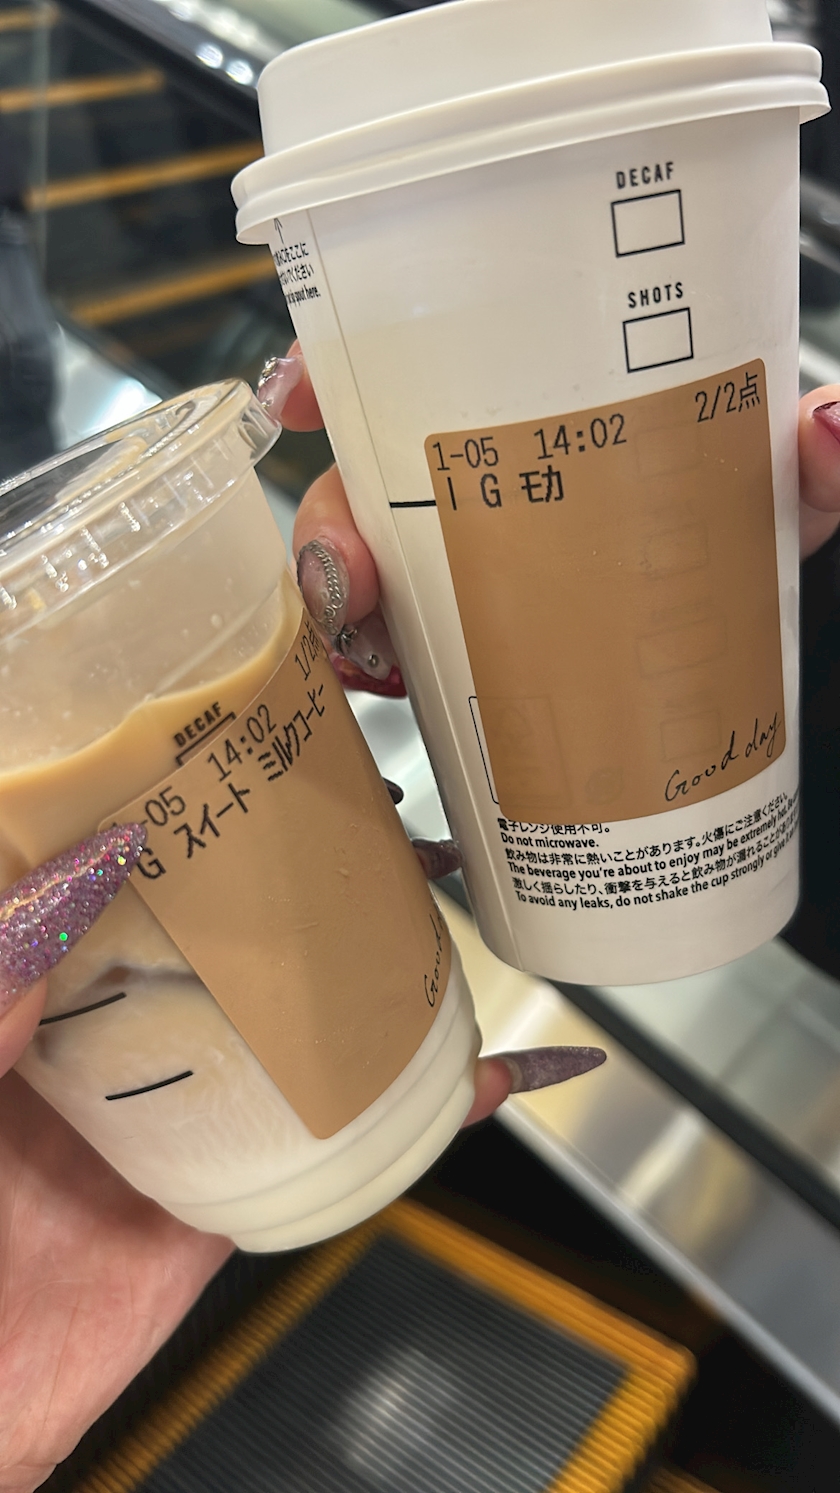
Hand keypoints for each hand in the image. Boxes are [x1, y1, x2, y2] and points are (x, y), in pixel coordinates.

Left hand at [0, 834, 599, 1488]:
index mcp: (45, 988)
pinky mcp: (231, 1196)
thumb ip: (5, 968)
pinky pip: (341, 1142)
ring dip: (381, 972)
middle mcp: (117, 1039)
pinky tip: (486, 1077)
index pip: (134, 871)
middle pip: (238, 935)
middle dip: (319, 877)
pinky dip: (427, 1110)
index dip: (204, 806)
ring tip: (443, 914)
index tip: (268, 753)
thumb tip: (87, 855)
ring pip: (300, 1024)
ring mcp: (185, 1114)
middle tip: (387, 826)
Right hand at [261, 354, 839, 1119]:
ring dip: (341, 620)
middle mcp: (510, 496)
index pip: (429, 363)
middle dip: (328, 523)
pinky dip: (378, 689)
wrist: (782, 683)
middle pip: (370, 482)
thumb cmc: (775, 559)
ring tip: (371, 666)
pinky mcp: (492, 672)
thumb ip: (825, 467)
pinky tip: (385, 711)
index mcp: (565, 423)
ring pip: (368, 582)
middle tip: (351, 582)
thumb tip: (829, 425)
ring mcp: (493, 589)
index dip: (342, 364)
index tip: (297, 396)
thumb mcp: (802, 503)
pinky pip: (405, 667)